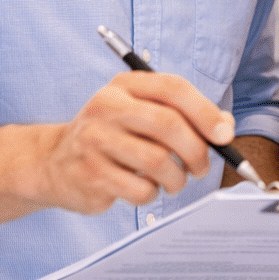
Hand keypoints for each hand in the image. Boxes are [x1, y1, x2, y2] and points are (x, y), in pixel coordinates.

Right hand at [33, 71, 234, 213]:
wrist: (53, 162)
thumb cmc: (114, 135)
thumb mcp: (142, 113)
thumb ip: (184, 115)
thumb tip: (225, 129)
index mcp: (125, 85)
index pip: (172, 88)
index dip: (205, 112)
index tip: (224, 135)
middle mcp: (106, 107)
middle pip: (168, 125)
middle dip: (197, 151)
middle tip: (202, 167)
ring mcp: (94, 140)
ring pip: (157, 162)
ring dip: (177, 178)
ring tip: (175, 181)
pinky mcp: (90, 174)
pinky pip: (140, 190)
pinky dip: (153, 194)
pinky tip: (147, 188)